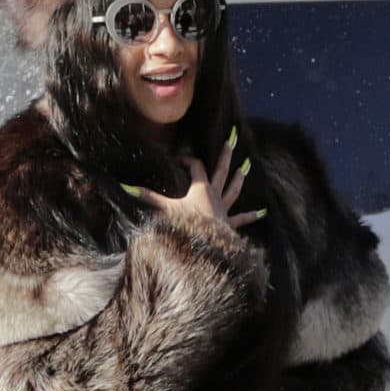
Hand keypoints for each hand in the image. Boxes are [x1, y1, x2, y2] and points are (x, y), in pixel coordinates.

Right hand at [127, 135, 265, 232]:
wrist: (204, 249)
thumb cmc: (187, 227)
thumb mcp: (166, 211)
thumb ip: (148, 198)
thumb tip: (128, 187)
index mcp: (201, 188)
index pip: (196, 167)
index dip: (187, 160)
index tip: (178, 159)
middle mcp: (215, 195)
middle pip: (221, 171)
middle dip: (225, 156)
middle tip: (231, 141)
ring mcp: (223, 210)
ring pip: (232, 190)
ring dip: (238, 179)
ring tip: (245, 169)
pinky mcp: (228, 225)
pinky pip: (241, 219)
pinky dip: (250, 216)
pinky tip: (261, 212)